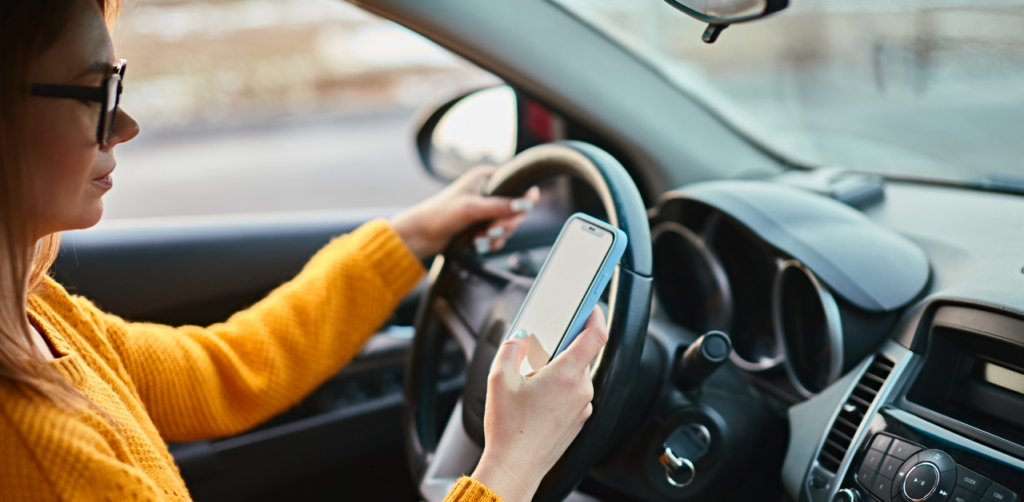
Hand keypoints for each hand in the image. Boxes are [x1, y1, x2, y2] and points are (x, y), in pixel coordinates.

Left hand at [389, 167, 540, 259]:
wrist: (421, 236)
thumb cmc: (440, 215)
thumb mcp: (472, 209)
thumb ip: (500, 206)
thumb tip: (526, 204)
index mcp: (485, 177)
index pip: (517, 183)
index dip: (523, 198)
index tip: (521, 211)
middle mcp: (488, 191)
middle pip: (516, 209)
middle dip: (505, 224)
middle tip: (491, 231)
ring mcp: (486, 209)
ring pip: (508, 225)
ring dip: (497, 236)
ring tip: (479, 240)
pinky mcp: (482, 225)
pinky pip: (499, 236)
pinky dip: (491, 243)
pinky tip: (477, 244)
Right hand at [470, 308, 608, 501]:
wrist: (515, 466)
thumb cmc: (509, 429)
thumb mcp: (499, 378)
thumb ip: (512, 348)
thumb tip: (521, 335)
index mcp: (567, 375)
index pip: (596, 335)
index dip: (596, 315)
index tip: (591, 305)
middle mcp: (582, 390)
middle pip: (583, 355)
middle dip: (564, 346)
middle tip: (541, 347)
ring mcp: (583, 407)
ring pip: (577, 375)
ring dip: (560, 369)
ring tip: (532, 379)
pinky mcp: (579, 420)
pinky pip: (575, 394)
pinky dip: (561, 388)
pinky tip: (537, 397)